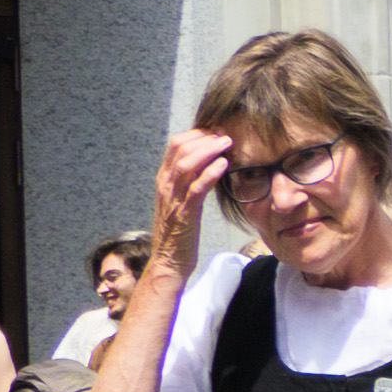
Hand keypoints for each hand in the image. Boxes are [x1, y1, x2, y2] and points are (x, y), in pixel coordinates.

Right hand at [148, 128, 233, 270]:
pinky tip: (224, 165)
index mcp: (164, 180)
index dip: (196, 134)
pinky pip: (196, 188)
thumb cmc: (180, 231)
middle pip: (179, 149)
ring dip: (208, 150)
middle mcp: (165, 185)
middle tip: (225, 133)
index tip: (217, 130)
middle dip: (204, 137)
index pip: (175, 145)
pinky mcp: (185, 214)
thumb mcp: (182, 200)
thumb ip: (191, 181)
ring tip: (227, 143)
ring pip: (186, 165)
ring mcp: (173, 199)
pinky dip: (210, 173)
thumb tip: (210, 163)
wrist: (169, 261)